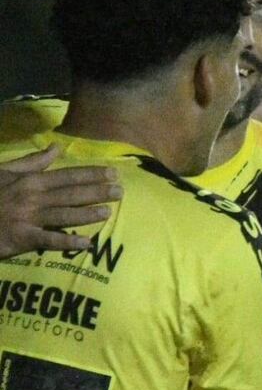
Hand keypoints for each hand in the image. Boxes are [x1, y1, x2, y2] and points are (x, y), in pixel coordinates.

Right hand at [0, 144, 122, 258]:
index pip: (68, 175)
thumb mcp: (4, 171)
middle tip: (121, 192)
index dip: (92, 174)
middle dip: (98, 192)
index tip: (114, 173)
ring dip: (87, 213)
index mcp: (31, 180)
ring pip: (64, 214)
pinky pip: (48, 240)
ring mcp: (27, 217)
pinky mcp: (20, 238)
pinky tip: (87, 243)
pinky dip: (67, 241)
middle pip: (71, 193)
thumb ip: (32, 161)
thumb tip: (56, 147)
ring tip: (109, 212)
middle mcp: (32, 197)